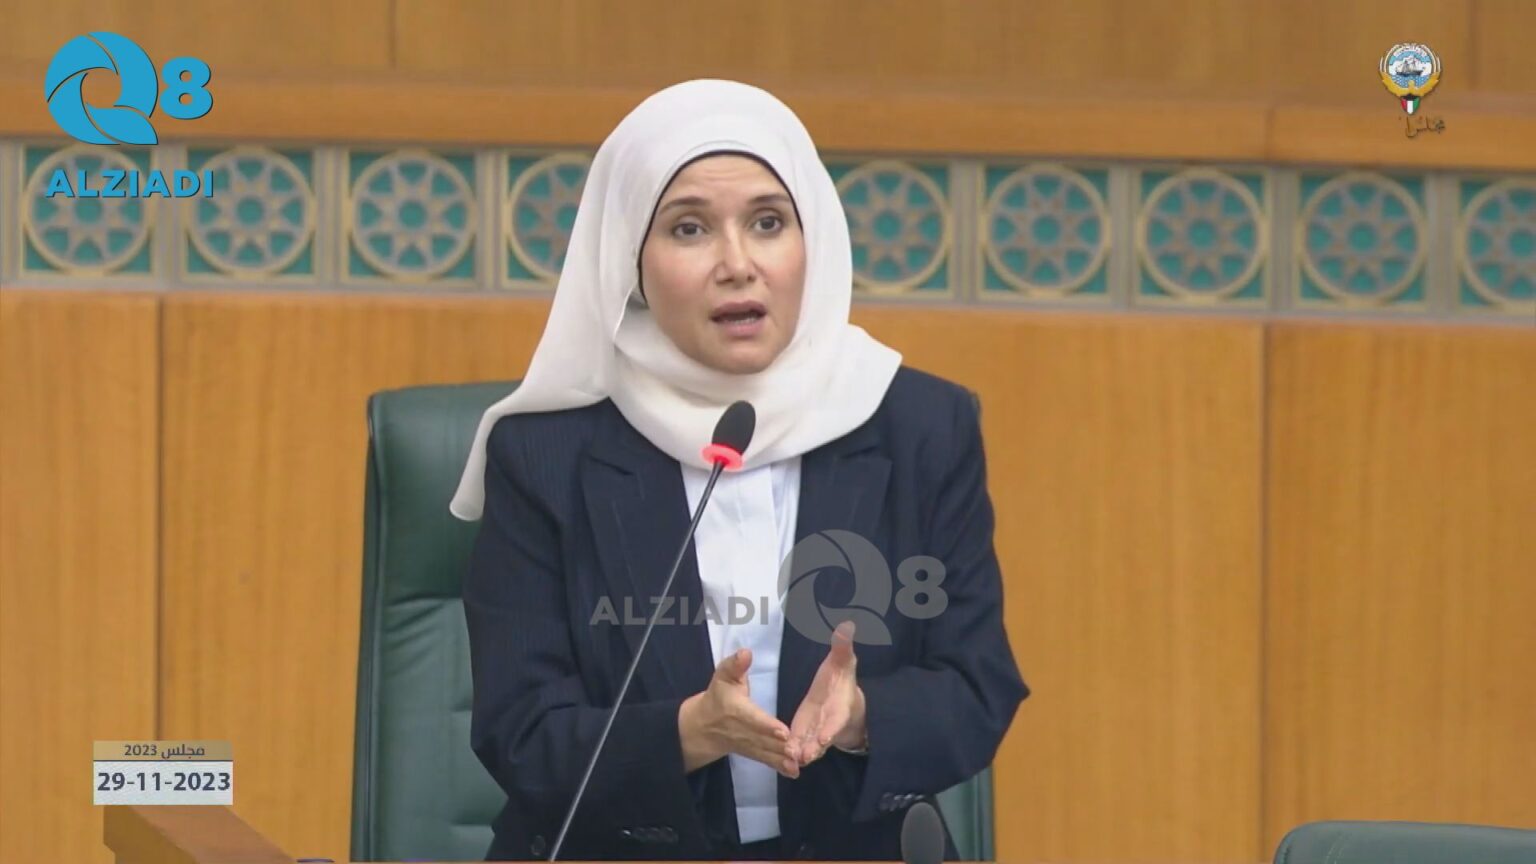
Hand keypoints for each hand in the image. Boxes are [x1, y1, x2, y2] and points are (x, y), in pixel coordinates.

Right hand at [678, 648, 801, 777]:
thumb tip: (746, 652)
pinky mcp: (754, 753)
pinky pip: (766, 761)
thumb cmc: (718, 695)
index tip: (783, 731)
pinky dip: (779, 767)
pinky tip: (795, 773)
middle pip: (764, 739)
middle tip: (797, 751)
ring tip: (799, 764)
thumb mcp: (723, 676)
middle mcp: (744, 731)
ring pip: (767, 753)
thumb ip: (735, 665)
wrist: (704, 726)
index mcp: (738, 710)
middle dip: (780, 746)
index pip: (754, 719)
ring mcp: (749, 744)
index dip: (767, 725)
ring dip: (782, 759)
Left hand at [790, 621, 865, 765]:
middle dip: (814, 747)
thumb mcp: (843, 661)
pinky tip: (782, 756)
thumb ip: (842, 647)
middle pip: (822, 738)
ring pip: (809, 745)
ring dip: (801, 752)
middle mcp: (828, 723)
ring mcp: (816, 731)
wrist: (840, 696)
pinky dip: (792, 750)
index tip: (824, 737)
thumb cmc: (841, 677)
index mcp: (839, 707)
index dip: (831, 729)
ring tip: (791, 758)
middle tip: (804, 756)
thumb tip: (847, 625)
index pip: (836, 720)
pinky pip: (798, 743)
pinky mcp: (804, 734)